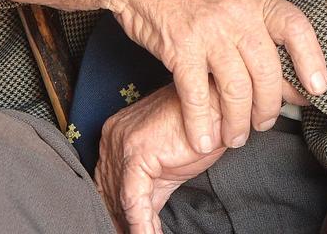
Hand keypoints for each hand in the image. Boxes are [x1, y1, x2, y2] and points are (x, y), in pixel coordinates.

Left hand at [95, 82, 224, 233]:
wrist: (219, 106)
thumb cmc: (199, 130)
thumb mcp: (167, 167)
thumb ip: (149, 191)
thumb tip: (138, 222)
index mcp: (116, 133)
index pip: (107, 182)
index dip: (115, 211)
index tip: (122, 231)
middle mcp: (113, 135)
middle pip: (110, 192)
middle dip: (121, 220)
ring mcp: (123, 143)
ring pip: (121, 200)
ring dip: (134, 227)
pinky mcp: (137, 154)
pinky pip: (134, 200)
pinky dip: (142, 224)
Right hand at [106, 0, 326, 155]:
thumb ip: (259, 30)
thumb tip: (291, 78)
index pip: (295, 27)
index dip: (312, 59)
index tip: (317, 89)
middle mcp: (237, 14)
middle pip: (267, 71)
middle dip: (269, 108)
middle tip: (263, 124)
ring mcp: (209, 30)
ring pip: (236, 89)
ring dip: (237, 123)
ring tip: (234, 137)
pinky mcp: (180, 47)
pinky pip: (196, 95)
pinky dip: (201, 124)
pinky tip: (202, 139)